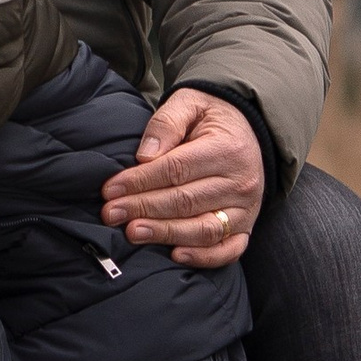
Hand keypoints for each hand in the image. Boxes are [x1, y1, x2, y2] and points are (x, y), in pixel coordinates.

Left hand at [100, 88, 264, 268]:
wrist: (250, 129)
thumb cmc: (211, 116)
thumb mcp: (190, 103)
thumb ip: (167, 123)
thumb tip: (145, 156)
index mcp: (227, 149)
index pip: (176, 169)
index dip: (141, 181)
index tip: (111, 188)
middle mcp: (241, 183)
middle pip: (185, 201)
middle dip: (143, 208)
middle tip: (111, 213)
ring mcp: (246, 209)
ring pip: (203, 229)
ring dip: (165, 234)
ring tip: (132, 232)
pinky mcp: (246, 226)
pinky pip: (229, 250)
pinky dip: (204, 257)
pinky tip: (175, 255)